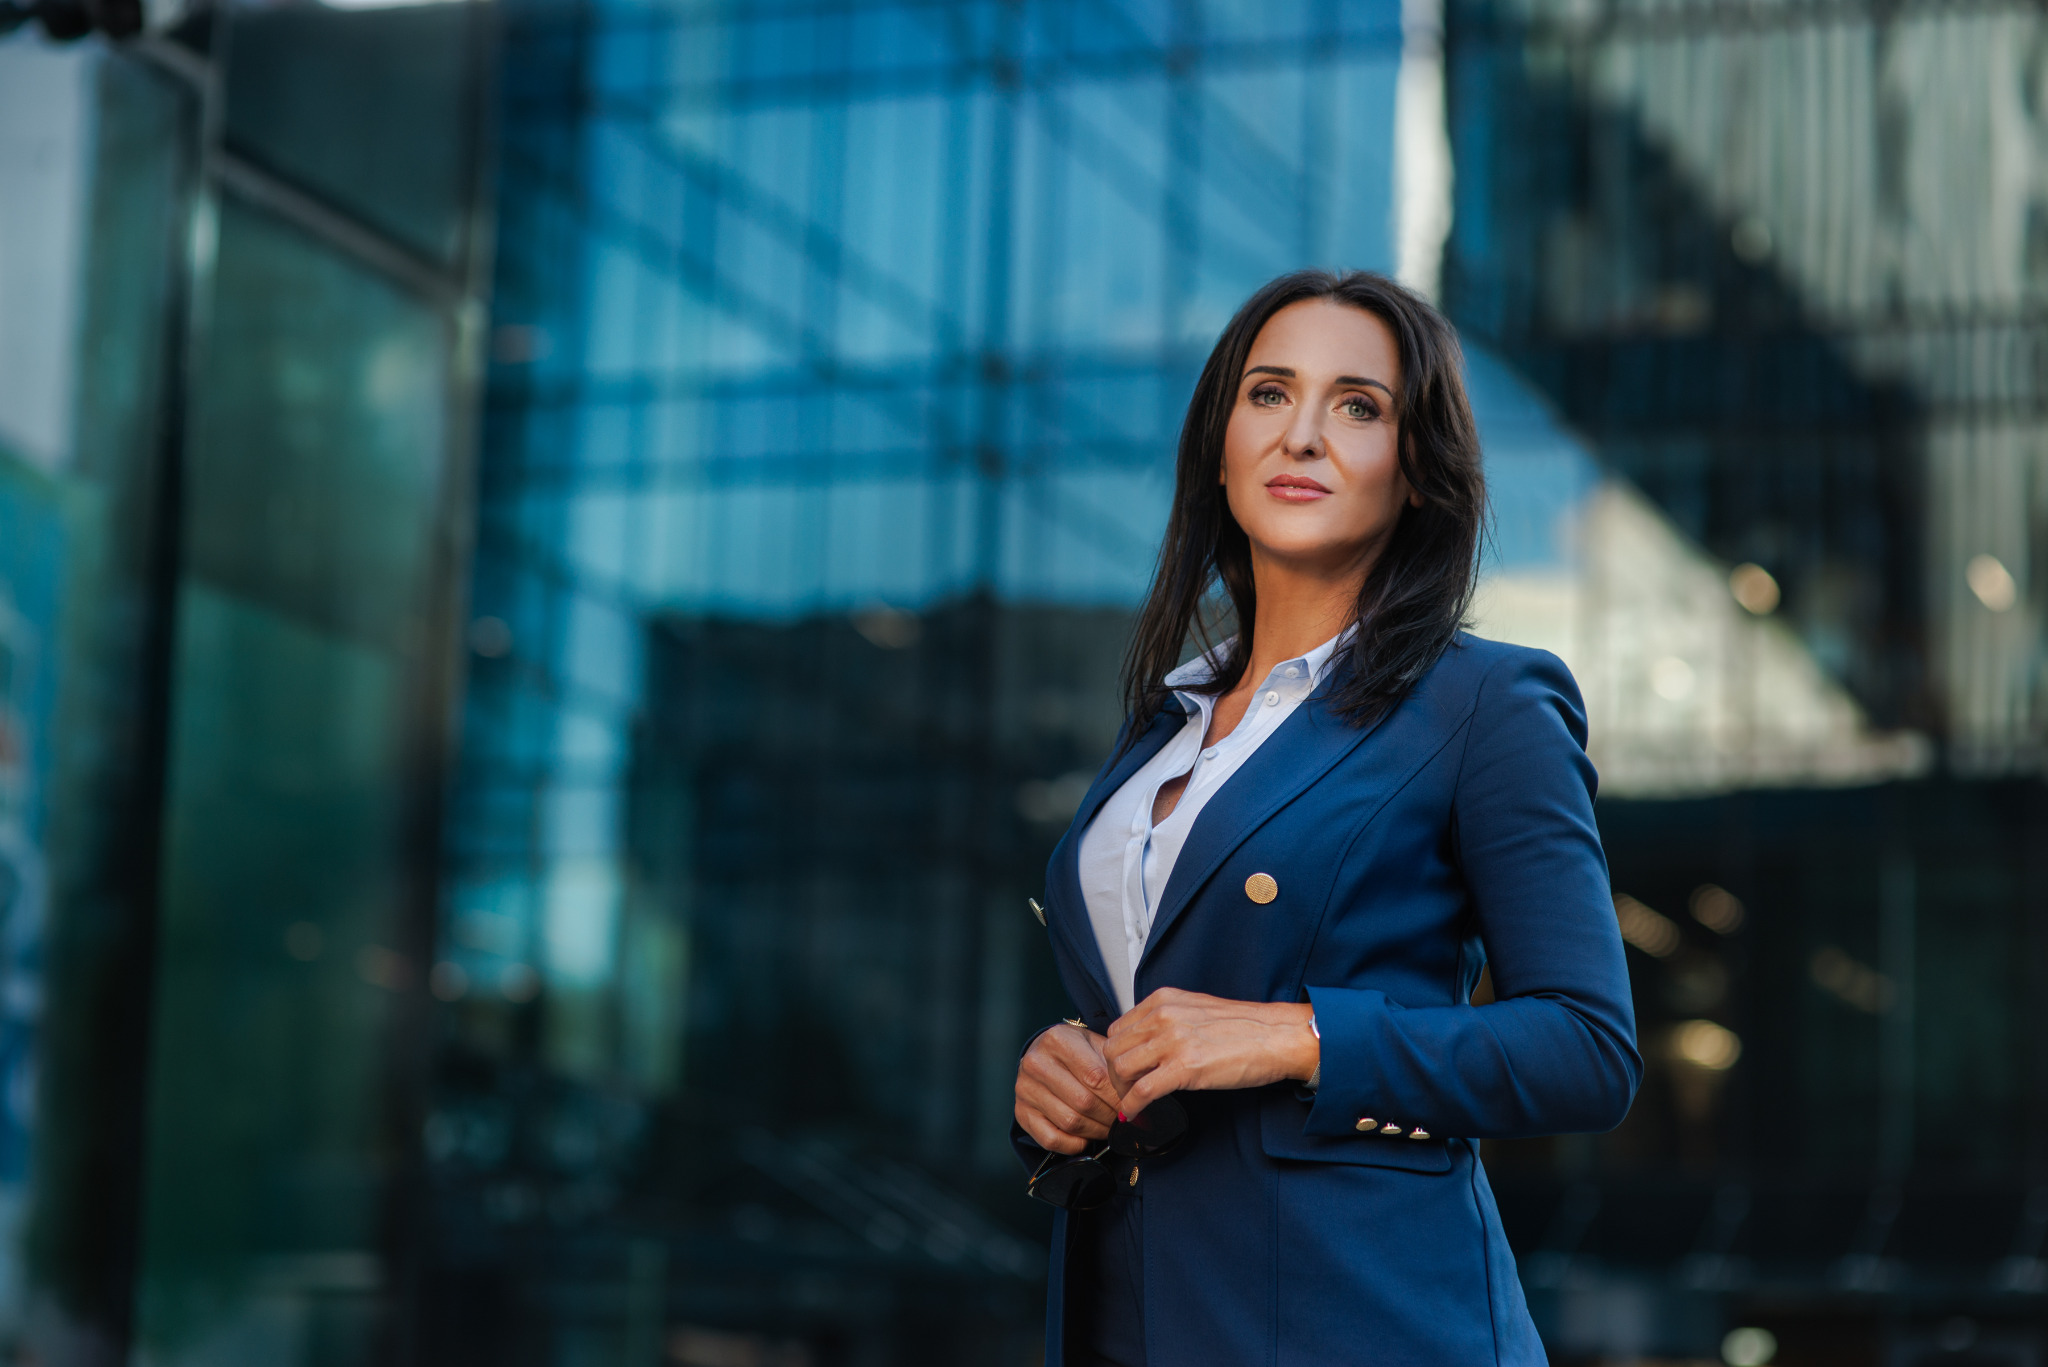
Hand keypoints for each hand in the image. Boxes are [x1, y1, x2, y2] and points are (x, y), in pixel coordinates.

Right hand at [1015, 1022, 1125, 1154]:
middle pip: (1083, 1102)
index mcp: (1057, 1039)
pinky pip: (1051, 1139)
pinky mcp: (1021, 1112)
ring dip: (1096, 1131)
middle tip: (1123, 1119)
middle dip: (1109, 1116)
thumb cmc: (1077, 1052)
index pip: (1095, 1077)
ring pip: (1069, 1122)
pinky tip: (1085, 1137)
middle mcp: (1036, 1063)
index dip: (1118, 1097)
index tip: (1132, 1105)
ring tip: (1108, 1126)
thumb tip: (1139, 1095)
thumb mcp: (1096, 1045)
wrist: (1044, 1054)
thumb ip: (1114, 1066)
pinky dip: (1073, 1144)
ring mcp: (1025, 1089)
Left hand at [1103, 988, 1318, 1118]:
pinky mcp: (1184, 1067)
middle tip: (1125, 1089)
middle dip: (1115, 1074)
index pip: (1118, 1028)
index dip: (1118, 1054)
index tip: (1124, 1070)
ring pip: (1121, 1068)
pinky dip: (1133, 1106)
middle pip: (1113, 1049)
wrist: (1276, 1036)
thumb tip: (1147, 1046)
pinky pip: (1142, 1090)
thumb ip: (1167, 1021)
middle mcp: (1162, 1016)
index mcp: (1163, 1000)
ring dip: (1122, 1091)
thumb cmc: (1245, 1027)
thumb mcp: (1196, 1010)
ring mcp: (1172, 1041)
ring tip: (1133, 1101)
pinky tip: (1137, 1113)